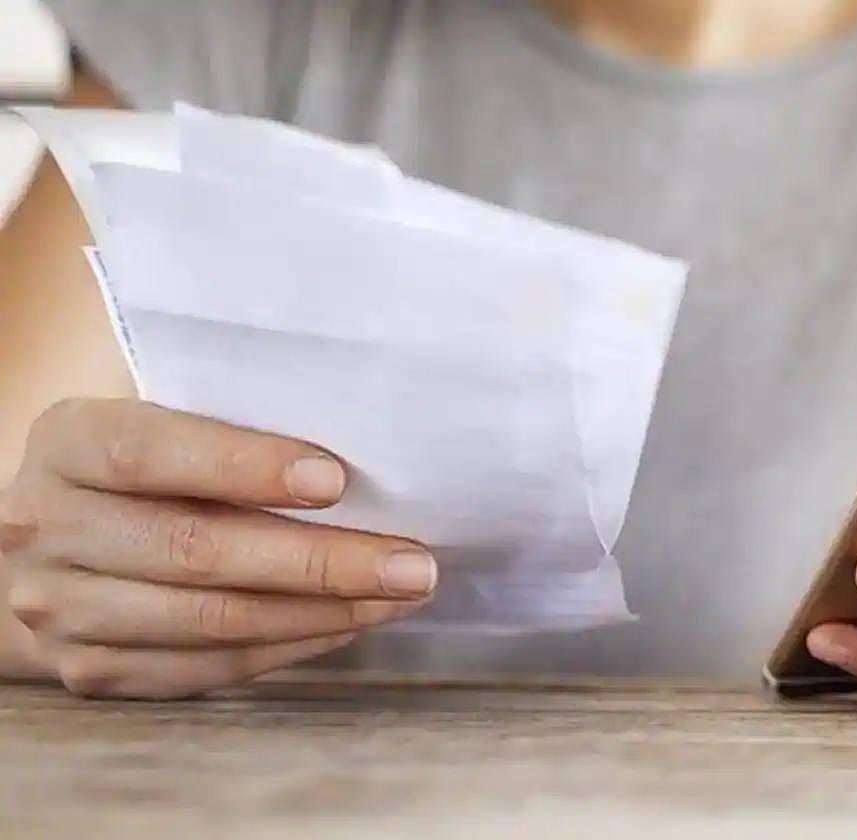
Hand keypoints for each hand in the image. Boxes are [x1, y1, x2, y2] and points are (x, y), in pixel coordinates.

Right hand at [0, 399, 436, 698]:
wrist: (42, 543)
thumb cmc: (137, 465)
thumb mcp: (154, 415)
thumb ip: (226, 418)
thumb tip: (359, 442)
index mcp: (68, 443)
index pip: (152, 452)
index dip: (244, 466)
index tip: (335, 480)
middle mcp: (47, 528)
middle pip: (197, 551)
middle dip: (321, 561)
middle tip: (412, 562)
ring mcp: (63, 610)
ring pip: (212, 621)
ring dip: (323, 612)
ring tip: (402, 594)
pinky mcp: (94, 670)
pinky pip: (211, 666)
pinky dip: (292, 645)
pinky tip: (350, 622)